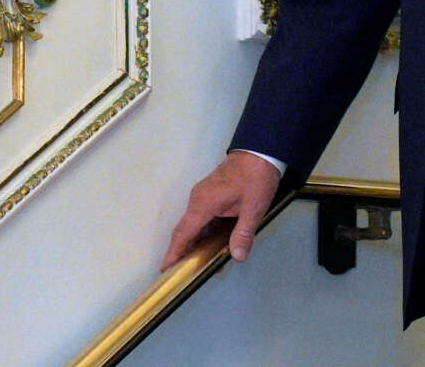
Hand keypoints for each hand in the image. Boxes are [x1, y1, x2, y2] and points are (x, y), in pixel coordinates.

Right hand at [160, 150, 280, 269]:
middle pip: (185, 230)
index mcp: (204, 203)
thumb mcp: (253, 208)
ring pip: (194, 224)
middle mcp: (198, 199)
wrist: (261, 150)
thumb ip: (243, 233)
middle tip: (181, 274)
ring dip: (193, 242)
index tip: (164, 271)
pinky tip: (210, 245)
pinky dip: (203, 232)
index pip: (183, 233)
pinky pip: (202, 217)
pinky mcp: (211, 193)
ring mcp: (204, 195)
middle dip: (181, 252)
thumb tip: (237, 257)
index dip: (173, 253)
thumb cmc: (256, 177)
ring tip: (195, 265)